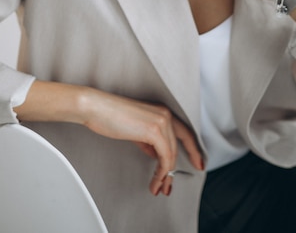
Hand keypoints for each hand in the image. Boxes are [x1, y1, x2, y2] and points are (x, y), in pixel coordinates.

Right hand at [82, 88, 203, 195]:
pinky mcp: (155, 130)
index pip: (185, 133)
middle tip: (168, 186)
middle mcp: (165, 114)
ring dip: (165, 175)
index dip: (193, 150)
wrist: (97, 108)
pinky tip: (155, 180)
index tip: (199, 163)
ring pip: (171, 155)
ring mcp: (162, 121)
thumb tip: (156, 154)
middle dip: (174, 170)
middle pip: (177, 147)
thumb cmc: (110, 116)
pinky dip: (161, 172)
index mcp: (162, 111)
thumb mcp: (135, 130)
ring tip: (159, 188)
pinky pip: (165, 157)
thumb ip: (149, 140)